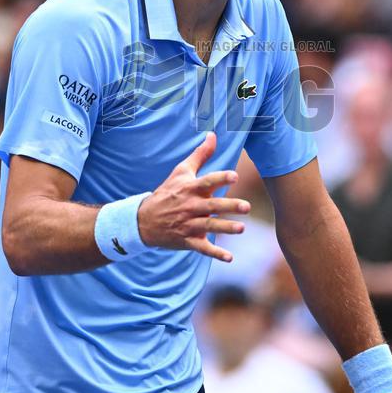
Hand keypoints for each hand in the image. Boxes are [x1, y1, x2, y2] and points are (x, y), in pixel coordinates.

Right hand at [137, 131, 249, 260]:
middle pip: (211, 206)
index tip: (234, 176)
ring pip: (209, 226)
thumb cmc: (168, 192)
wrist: (144, 220)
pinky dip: (215, 253)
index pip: (207, 182)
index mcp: (190, 189)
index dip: (220, 178)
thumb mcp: (181, 172)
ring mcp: (188, 224)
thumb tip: (213, 135)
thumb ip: (200, 154)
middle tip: (246, 207)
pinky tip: (229, 257)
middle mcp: (190, 206)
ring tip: (241, 228)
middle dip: (229, 206)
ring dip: (225, 228)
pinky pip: (202, 248)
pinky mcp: (188, 240)